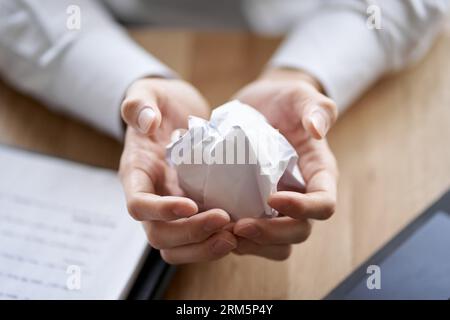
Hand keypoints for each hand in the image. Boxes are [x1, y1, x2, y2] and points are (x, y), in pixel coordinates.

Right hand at [119, 78, 236, 263]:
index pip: (138, 205)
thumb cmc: (159, 103)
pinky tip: (243, 229)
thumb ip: (140, 104)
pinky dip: (218, 238)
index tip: (190, 205)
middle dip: (191, 235)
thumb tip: (147, 121)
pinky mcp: (194, 208)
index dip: (161, 211)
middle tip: (224, 222)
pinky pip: (201, 236)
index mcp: (137, 174)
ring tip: (236, 236)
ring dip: (206, 247)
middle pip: (159, 235)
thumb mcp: (148, 94)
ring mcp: (173, 206)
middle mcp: (153, 197)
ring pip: (179, 245)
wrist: (176, 112)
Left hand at [231, 68, 338, 259]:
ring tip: (224, 233)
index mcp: (319, 175)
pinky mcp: (256, 208)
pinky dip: (237, 239)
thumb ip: (315, 108)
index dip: (302, 209)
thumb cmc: (284, 101)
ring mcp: (278, 207)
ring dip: (253, 245)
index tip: (273, 198)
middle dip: (271, 234)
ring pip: (277, 244)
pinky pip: (254, 237)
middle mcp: (302, 196)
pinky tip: (213, 227)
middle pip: (299, 232)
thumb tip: (317, 130)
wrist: (261, 107)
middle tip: (239, 226)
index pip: (323, 204)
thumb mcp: (300, 96)